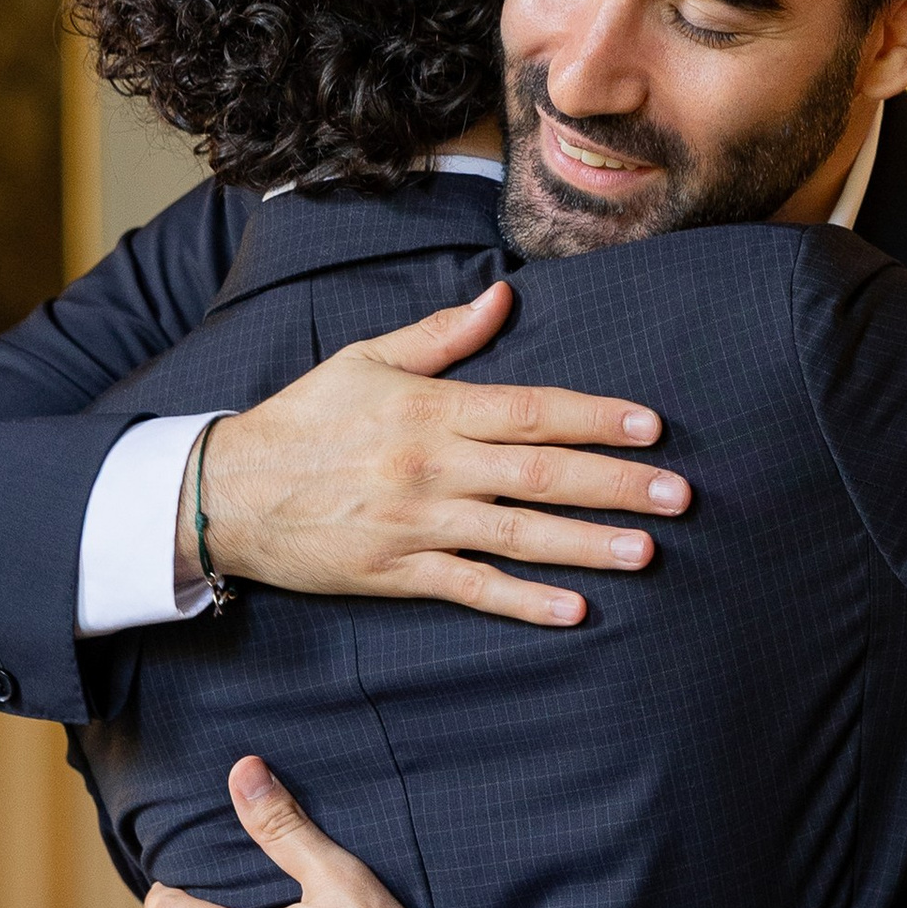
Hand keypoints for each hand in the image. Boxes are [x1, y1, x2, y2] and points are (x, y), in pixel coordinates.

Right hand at [199, 277, 689, 625]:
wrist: (227, 491)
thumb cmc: (302, 419)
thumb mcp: (365, 359)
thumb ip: (441, 334)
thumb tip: (503, 298)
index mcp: (430, 409)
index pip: (531, 411)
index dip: (596, 418)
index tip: (651, 427)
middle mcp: (431, 466)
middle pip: (540, 474)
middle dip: (615, 484)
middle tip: (679, 495)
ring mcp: (416, 523)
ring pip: (517, 535)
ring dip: (587, 544)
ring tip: (647, 551)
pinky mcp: (396, 572)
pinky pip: (471, 588)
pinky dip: (523, 601)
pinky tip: (575, 610)